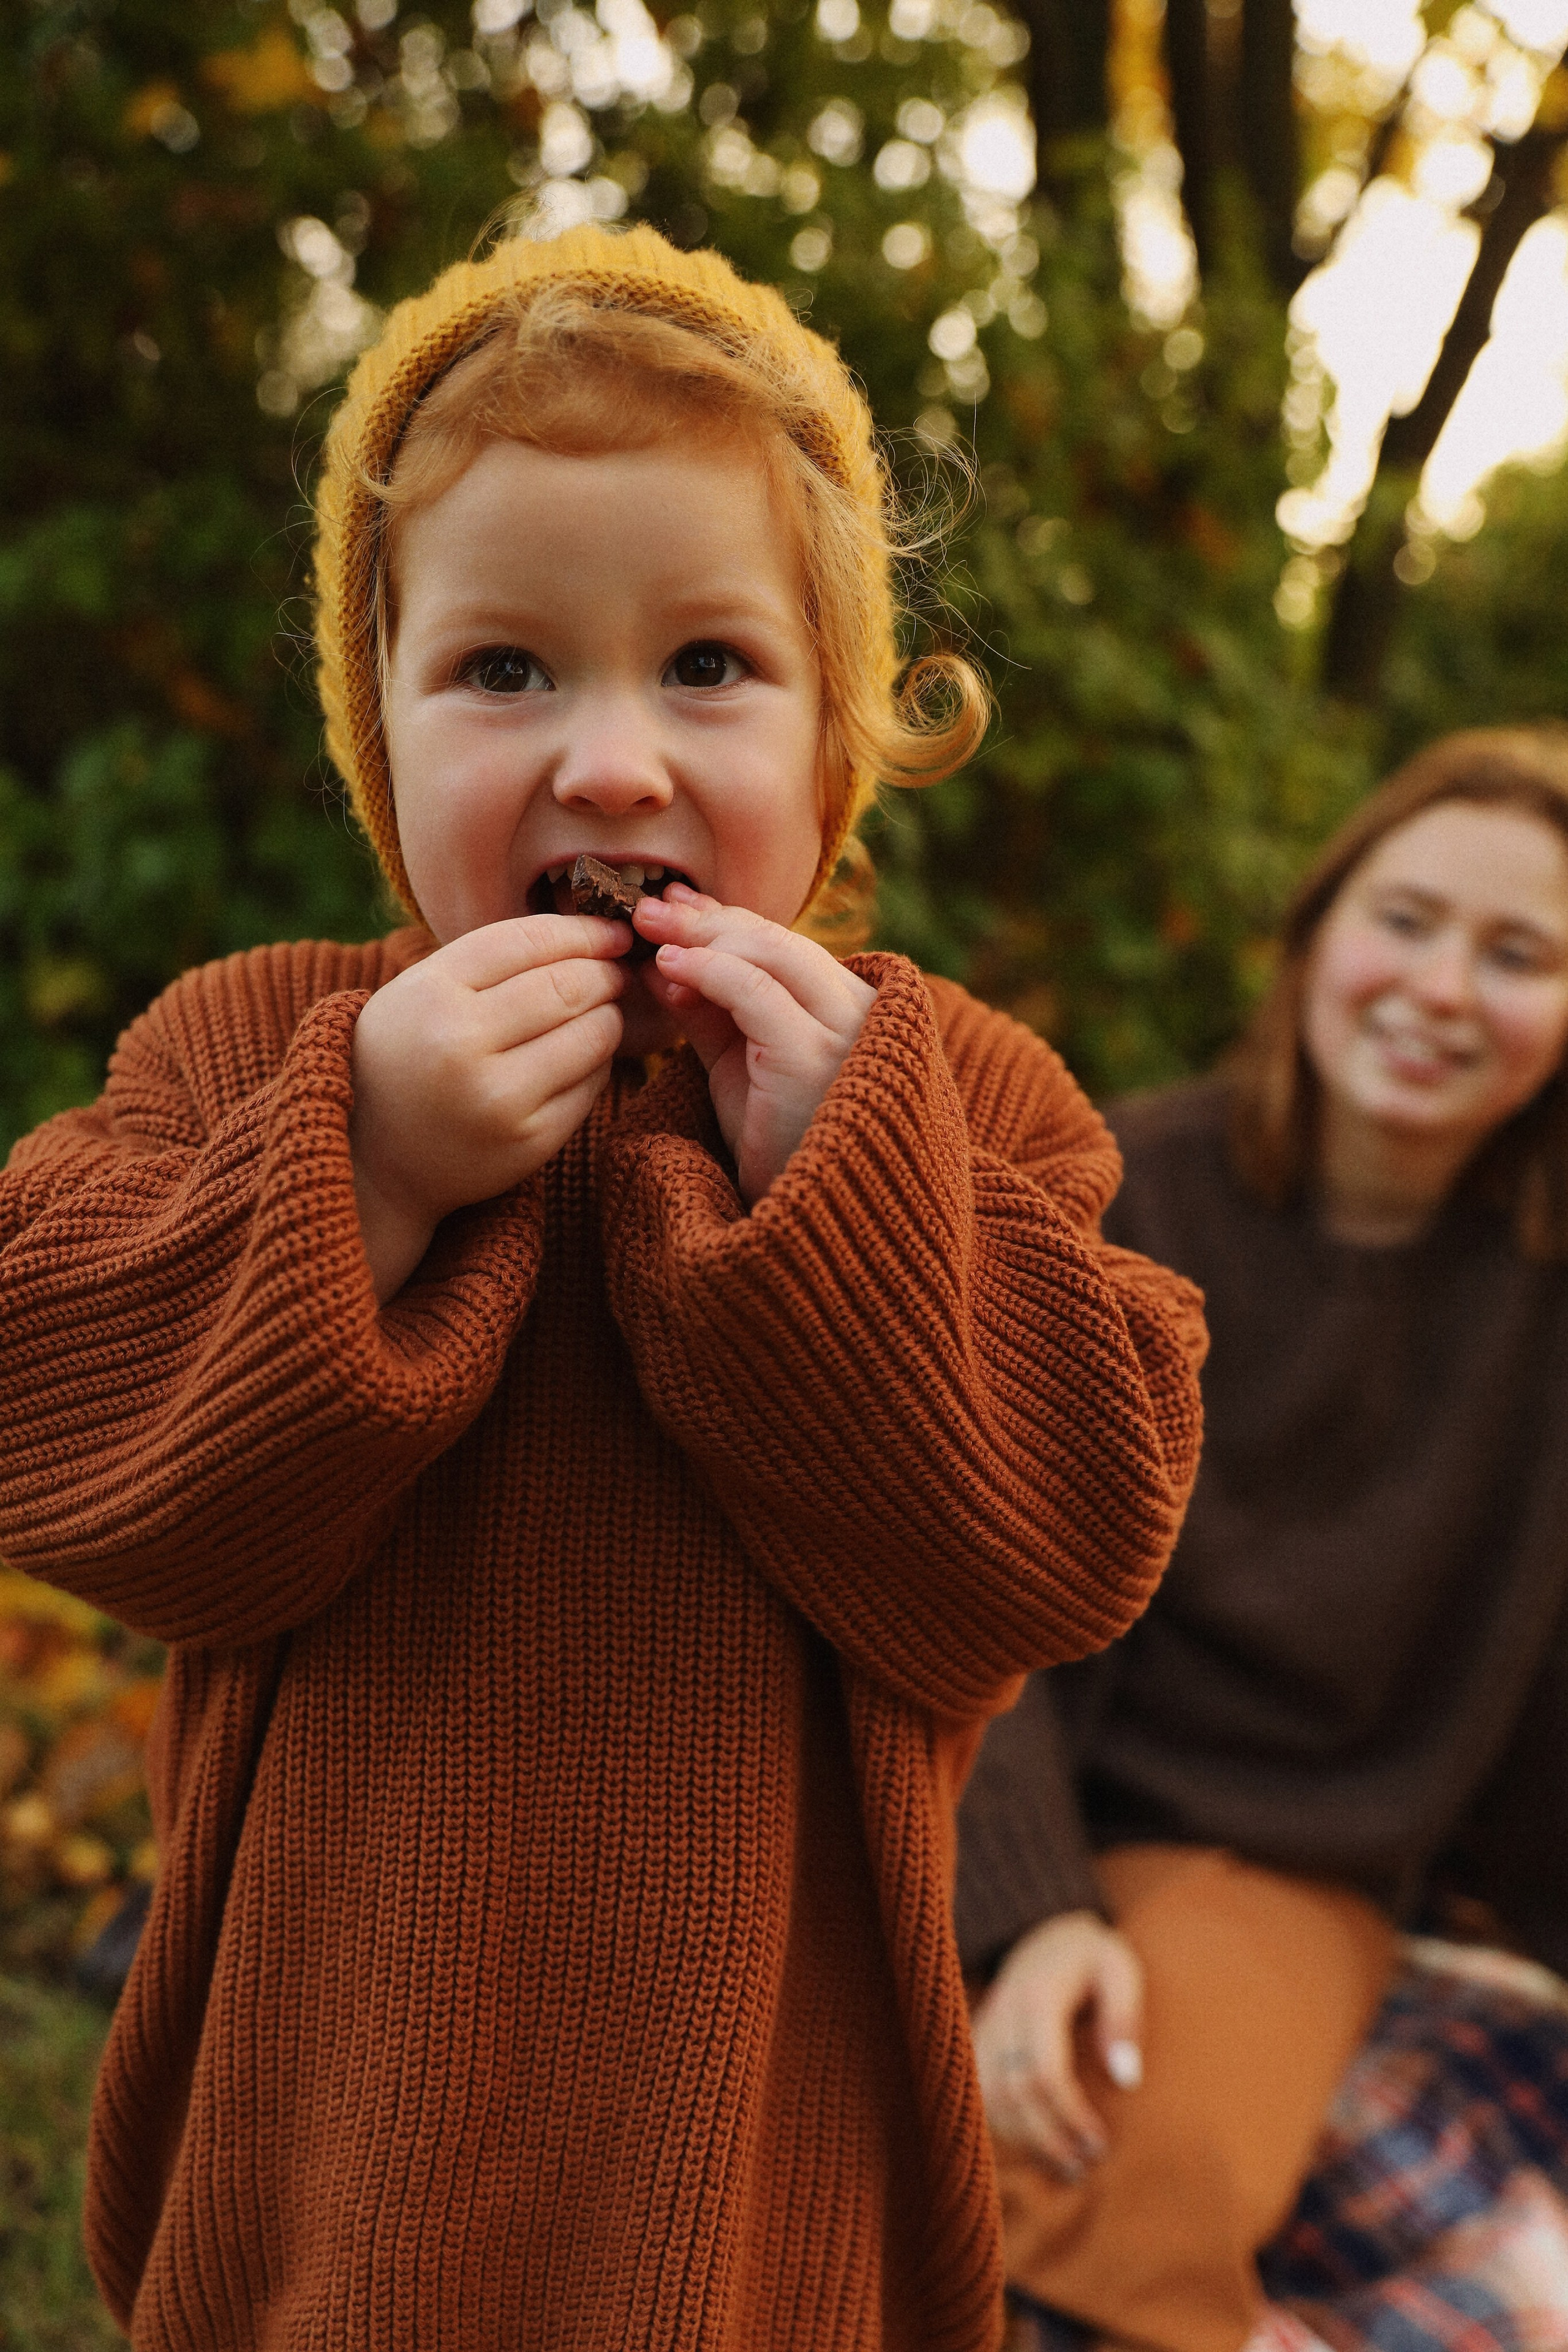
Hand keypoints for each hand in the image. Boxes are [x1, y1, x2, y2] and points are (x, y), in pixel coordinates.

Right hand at [350, 914, 627, 1302]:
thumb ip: (492, 959)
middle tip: (615, 972)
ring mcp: (498, 1098)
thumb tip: (593, 934)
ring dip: (609, 1016)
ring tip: (600, 1013)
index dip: (583, 931)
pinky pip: (592, 1084)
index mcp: (431, 993)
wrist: (376, 1156)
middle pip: (569, 985)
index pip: (528, 941)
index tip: (612, 932)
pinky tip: (579, 1058)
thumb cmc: (408, 1056)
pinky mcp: (530, 1140)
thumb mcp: (422, 992)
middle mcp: (461, 1045)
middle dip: (605, 973)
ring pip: (593, 1034)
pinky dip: (597, 1063)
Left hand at [634, 884, 875, 1206]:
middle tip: (648, 906)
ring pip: (771, 955)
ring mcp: (843, 1031)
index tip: (673, 906)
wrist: (813, 1220)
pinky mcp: (814, 1053)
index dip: (725, 921)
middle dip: (708, 919)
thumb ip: (713, 1015)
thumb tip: (666, 961)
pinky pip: (757, 992)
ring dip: (703, 937)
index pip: (784, 948)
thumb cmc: (781, 1147)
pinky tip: (671, 966)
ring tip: (650, 928)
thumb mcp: (740, 1068)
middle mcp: (858, 1012)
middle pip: (778, 942)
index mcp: (849, 1010)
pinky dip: (709, 971)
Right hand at [971, 1911, 1143, 2180]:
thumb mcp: (1121, 1970)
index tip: (1100, 2144)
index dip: (1070, 2115)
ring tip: (1070, 2169)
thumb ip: (1124, 2018)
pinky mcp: (980, 2043)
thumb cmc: (1095, 1957)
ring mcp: (985, 2029)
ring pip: (991, 2099)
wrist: (1048, 1936)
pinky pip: (982, 2095)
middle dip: (1049, 2138)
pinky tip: (1041, 2150)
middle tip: (1088, 2165)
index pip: (1044, 2070)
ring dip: (1027, 2141)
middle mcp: (1002, 2014)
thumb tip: (1126, 2080)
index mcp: (1038, 1996)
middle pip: (1013, 2092)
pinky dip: (1007, 2128)